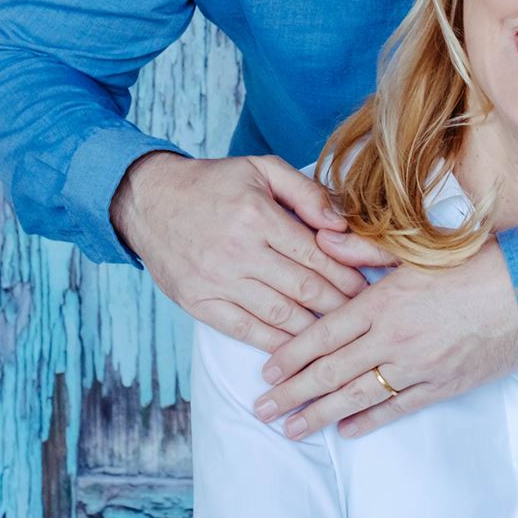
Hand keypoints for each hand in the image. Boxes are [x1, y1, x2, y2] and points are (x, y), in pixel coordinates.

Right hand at [109, 151, 368, 350]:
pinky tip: (296, 349)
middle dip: (339, 305)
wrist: (149, 201)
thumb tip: (341, 224)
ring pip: (279, 315)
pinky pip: (244, 330)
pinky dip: (274, 344)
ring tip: (338, 335)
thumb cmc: (213, 183)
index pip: (316, 254)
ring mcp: (216, 281)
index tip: (368, 288)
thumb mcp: (261, 169)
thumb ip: (306, 191)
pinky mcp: (198, 302)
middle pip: (304, 288)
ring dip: (314, 330)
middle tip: (363, 317)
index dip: (347, 274)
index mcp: (257, 216)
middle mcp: (238, 251)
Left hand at [251, 234, 517, 438]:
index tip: (267, 370)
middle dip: (293, 393)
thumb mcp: (416, 248)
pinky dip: (369, 422)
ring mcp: (418, 366)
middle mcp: (394, 337)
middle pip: (332, 370)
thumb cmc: (475, 262)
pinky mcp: (442, 385)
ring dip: (320, 414)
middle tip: (262, 409)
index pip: (325, 332)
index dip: (293, 354)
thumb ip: (365, 247)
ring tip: (292, 429)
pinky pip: (398, 409)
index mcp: (384, 300)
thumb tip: (322, 237)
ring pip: (358, 396)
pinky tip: (345, 431)